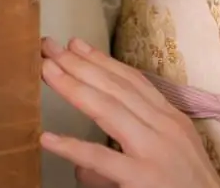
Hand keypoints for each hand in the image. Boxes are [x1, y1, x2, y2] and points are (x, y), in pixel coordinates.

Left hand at [40, 37, 219, 187]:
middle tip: (50, 48)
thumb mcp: (166, 159)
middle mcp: (165, 128)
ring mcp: (155, 151)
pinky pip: (102, 159)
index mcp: (172, 120)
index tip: (76, 45)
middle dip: (81, 65)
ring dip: (74, 88)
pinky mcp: (144, 178)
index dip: (103, 61)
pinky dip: (73, 147)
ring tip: (47, 72)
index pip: (133, 82)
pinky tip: (49, 139)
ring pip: (108, 110)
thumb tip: (82, 166)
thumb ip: (127, 154)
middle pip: (116, 88)